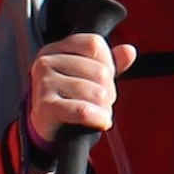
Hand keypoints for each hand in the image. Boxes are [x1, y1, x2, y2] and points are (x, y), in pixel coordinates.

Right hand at [26, 25, 119, 151]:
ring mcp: (44, 84)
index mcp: (55, 49)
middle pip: (100, 71)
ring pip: (96, 93)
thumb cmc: (67, 100)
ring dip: (104, 108)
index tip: (103, 80)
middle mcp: (46, 62)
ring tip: (96, 112)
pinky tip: (101, 121)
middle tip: (99, 102)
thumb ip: (109, 63)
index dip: (108, 63)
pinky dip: (99, 118)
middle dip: (108, 91)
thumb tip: (129, 51)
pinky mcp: (46, 107)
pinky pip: (83, 110)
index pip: (95, 44)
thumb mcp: (88, 77)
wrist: (47, 130)